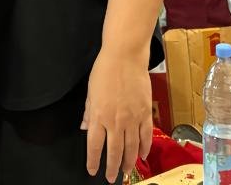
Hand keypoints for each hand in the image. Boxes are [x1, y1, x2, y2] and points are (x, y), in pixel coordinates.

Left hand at [83, 46, 152, 182]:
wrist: (125, 57)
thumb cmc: (105, 70)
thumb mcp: (90, 92)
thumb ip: (89, 112)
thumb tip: (85, 127)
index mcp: (99, 116)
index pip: (95, 146)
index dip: (93, 161)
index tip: (92, 170)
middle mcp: (116, 121)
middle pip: (114, 152)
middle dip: (112, 168)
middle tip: (111, 178)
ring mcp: (132, 119)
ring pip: (132, 148)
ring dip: (129, 162)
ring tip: (126, 172)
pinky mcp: (145, 113)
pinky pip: (145, 136)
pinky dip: (144, 148)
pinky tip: (142, 156)